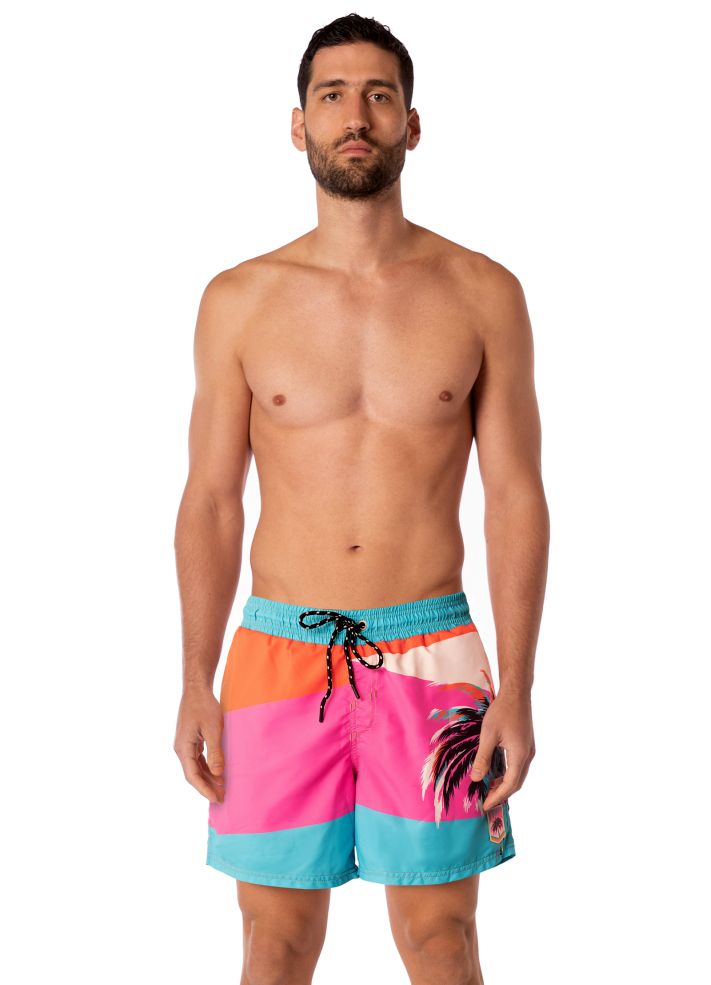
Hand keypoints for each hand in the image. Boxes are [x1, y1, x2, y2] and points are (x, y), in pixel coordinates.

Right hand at [174, 686, 224, 802]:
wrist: (197, 689)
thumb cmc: (204, 706)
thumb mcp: (213, 729)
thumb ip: (215, 752)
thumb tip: (218, 774)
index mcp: (183, 748)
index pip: (192, 776)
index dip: (204, 790)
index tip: (216, 799)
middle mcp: (181, 749)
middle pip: (193, 774)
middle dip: (206, 787)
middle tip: (222, 798)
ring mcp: (185, 744)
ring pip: (195, 767)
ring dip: (207, 778)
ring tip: (222, 788)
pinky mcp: (190, 739)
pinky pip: (198, 759)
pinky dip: (207, 767)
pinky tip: (218, 773)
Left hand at [469, 687, 534, 811]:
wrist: (517, 693)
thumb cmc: (502, 711)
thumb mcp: (488, 735)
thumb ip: (482, 758)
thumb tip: (476, 779)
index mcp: (520, 756)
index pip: (509, 785)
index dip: (497, 797)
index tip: (485, 806)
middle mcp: (527, 756)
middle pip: (516, 783)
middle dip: (501, 794)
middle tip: (485, 802)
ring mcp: (528, 750)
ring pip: (518, 775)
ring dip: (504, 784)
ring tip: (488, 790)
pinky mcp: (526, 745)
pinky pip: (518, 766)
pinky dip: (507, 774)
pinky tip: (495, 773)